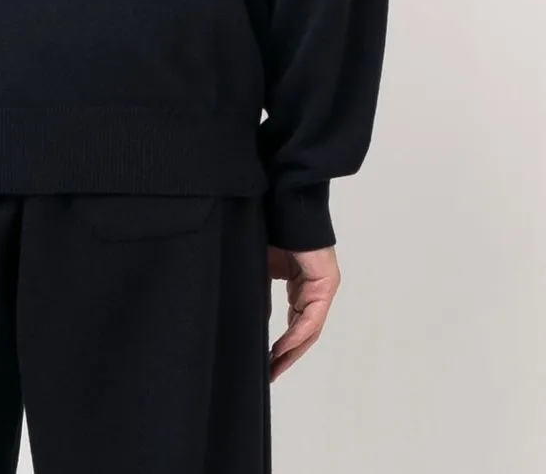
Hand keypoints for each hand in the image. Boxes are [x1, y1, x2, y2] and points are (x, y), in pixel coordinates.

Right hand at [267, 243, 339, 379]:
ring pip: (309, 329)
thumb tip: (254, 322)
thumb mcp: (262, 270)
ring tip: (273, 367)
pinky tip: (281, 348)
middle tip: (270, 373)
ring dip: (291, 350)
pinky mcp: (326, 284)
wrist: (283, 206)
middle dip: (286, 355)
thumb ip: (262, 295)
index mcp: (300, 285)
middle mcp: (314, 289)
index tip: (266, 362)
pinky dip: (296, 334)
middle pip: (304, 332)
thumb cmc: (271, 232)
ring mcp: (322, 287)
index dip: (281, 346)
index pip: (294, 323)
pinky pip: (311, 317)